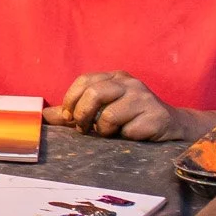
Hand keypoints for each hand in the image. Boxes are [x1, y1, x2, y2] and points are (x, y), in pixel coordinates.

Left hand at [47, 72, 180, 139]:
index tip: (68, 116)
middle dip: (82, 115)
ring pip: (109, 115)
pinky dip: (124, 137)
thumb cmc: (131, 117)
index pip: (85, 80)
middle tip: (83, 128)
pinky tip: (131, 135)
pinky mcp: (156, 116)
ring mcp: (144, 99)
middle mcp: (130, 84)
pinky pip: (128, 131)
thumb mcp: (102, 110)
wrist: (172, 125)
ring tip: (109, 133)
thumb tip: (44, 114)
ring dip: (103, 130)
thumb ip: (74, 111)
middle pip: (95, 94)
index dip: (71, 99)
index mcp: (115, 77)